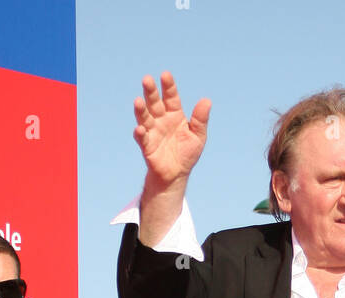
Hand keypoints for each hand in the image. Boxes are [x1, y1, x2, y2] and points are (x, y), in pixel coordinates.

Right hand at [134, 72, 210, 188]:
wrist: (177, 174)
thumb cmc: (187, 153)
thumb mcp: (198, 136)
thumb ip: (200, 120)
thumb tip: (207, 101)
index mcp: (174, 114)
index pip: (171, 97)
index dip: (168, 86)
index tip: (165, 75)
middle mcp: (161, 119)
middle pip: (154, 102)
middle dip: (150, 92)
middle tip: (147, 79)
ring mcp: (152, 131)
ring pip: (144, 117)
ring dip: (140, 109)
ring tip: (138, 101)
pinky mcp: (147, 146)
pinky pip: (142, 138)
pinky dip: (140, 133)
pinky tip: (140, 129)